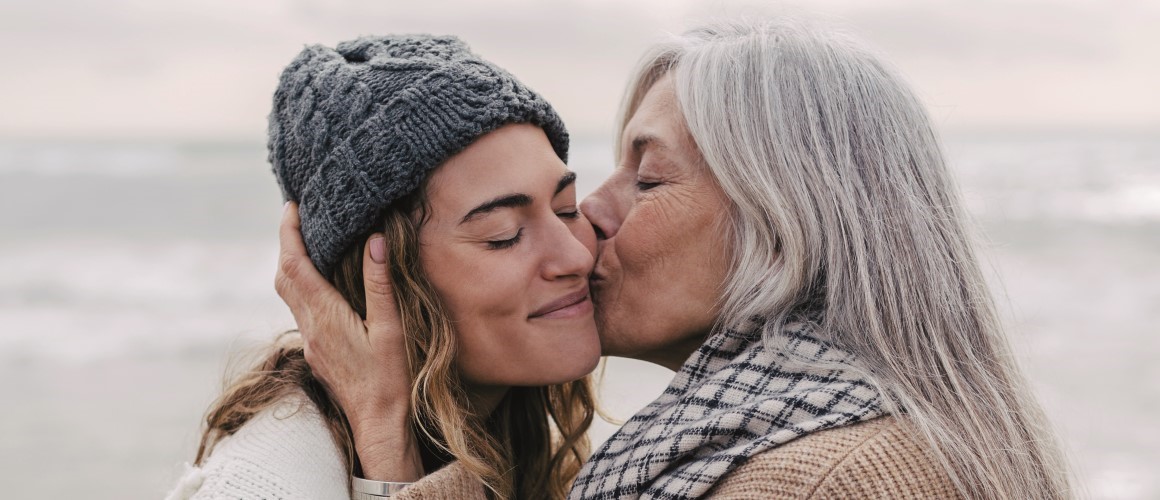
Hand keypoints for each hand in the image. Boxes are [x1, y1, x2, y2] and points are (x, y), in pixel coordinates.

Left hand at [274, 202, 422, 480]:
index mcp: (325, 316)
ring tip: (307, 241)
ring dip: (291, 264)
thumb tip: (374, 240)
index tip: (291, 206)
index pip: (295, 265)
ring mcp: (310, 341)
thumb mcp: (390, 327)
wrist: (378, 423)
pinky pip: (301, 309)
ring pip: (289, 294)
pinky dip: (303, 285)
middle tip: (296, 216)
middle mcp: (310, 327)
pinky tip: (320, 283)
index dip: (289, 233)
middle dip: (286, 243)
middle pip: (283, 277)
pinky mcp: (316, 352)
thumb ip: (379, 283)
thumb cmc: (390, 378)